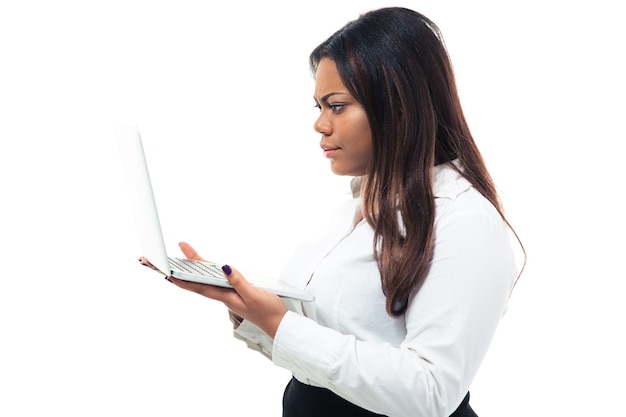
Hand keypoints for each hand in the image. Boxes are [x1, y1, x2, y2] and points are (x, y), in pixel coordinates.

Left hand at [169, 242, 286, 338]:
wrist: (277, 322)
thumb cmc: (267, 311)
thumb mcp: (254, 295)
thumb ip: (239, 282)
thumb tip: (224, 267)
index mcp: (224, 296)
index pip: (198, 286)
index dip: (182, 278)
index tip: (167, 270)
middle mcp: (222, 295)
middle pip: (196, 281)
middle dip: (179, 270)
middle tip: (159, 259)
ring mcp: (227, 293)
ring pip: (204, 279)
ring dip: (191, 269)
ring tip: (177, 258)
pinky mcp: (234, 291)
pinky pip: (215, 279)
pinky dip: (206, 271)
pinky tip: (201, 267)